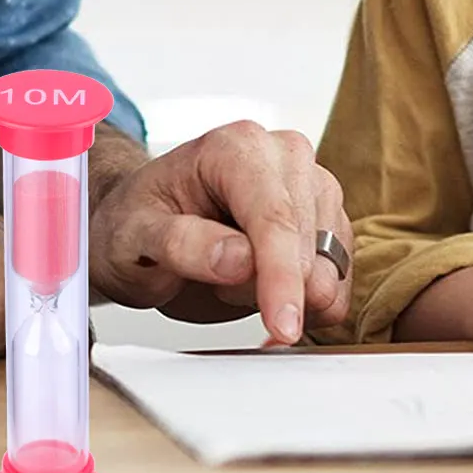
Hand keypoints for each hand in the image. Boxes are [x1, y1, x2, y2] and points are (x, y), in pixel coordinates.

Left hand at [86, 122, 350, 344]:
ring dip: (286, 293)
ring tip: (232, 281)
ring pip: (328, 262)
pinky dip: (309, 304)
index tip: (282, 325)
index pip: (274, 215)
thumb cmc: (137, 221)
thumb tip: (240, 259)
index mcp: (236, 146)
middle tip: (215, 287)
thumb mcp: (134, 237)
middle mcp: (284, 154)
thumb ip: (182, 244)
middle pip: (305, 242)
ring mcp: (312, 184)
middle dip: (267, 288)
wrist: (147, 224)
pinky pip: (338, 276)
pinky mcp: (327, 218)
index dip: (281, 275)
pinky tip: (267, 297)